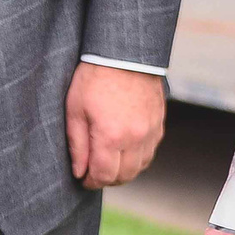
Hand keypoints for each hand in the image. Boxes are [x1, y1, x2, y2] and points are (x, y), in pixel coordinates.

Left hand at [66, 62, 164, 188]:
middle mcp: (135, 138)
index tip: (82, 179)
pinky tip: (125, 150)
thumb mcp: (75, 110)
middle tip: (93, 173)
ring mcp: (150, 131)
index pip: (104, 175)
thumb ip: (77, 145)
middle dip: (107, 179)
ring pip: (140, 167)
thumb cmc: (94, 78)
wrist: (124, 53)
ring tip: (108, 163)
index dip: (91, 182)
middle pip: (124, 176)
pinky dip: (138, 158)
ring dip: (124, 171)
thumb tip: (79, 171)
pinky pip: (150, 152)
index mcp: (111, 136)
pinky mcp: (159, 123)